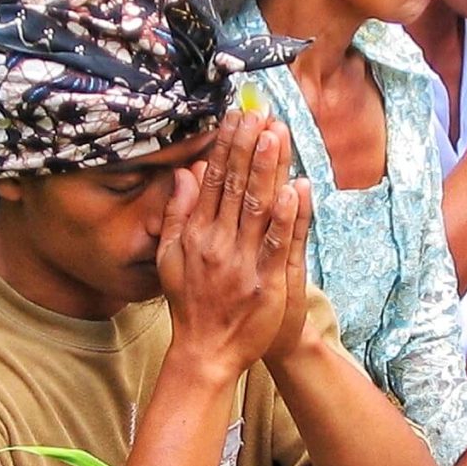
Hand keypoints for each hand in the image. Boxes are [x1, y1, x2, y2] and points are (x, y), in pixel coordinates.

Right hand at [157, 109, 301, 376]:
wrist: (205, 351)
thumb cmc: (190, 303)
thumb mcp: (170, 257)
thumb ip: (177, 214)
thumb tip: (186, 173)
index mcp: (196, 234)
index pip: (214, 181)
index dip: (226, 147)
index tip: (238, 118)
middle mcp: (218, 243)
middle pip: (236, 187)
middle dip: (248, 147)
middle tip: (260, 114)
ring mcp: (242, 263)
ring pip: (257, 208)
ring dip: (268, 170)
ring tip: (275, 135)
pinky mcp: (265, 283)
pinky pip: (276, 245)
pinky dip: (287, 218)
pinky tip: (296, 190)